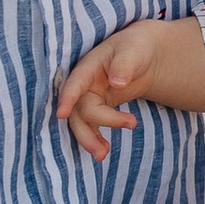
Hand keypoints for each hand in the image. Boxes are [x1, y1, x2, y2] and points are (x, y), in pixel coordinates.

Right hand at [55, 24, 166, 161]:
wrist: (143, 54)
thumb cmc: (137, 48)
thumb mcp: (134, 51)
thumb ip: (125, 65)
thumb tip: (117, 83)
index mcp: (89, 65)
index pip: (75, 82)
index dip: (67, 97)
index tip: (62, 114)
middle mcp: (84, 83)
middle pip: (79, 109)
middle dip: (88, 130)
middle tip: (105, 150)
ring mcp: (88, 96)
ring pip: (81, 121)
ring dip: (89, 139)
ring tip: (103, 155)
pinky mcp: (96, 107)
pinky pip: (90, 125)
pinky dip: (96, 138)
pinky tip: (104, 151)